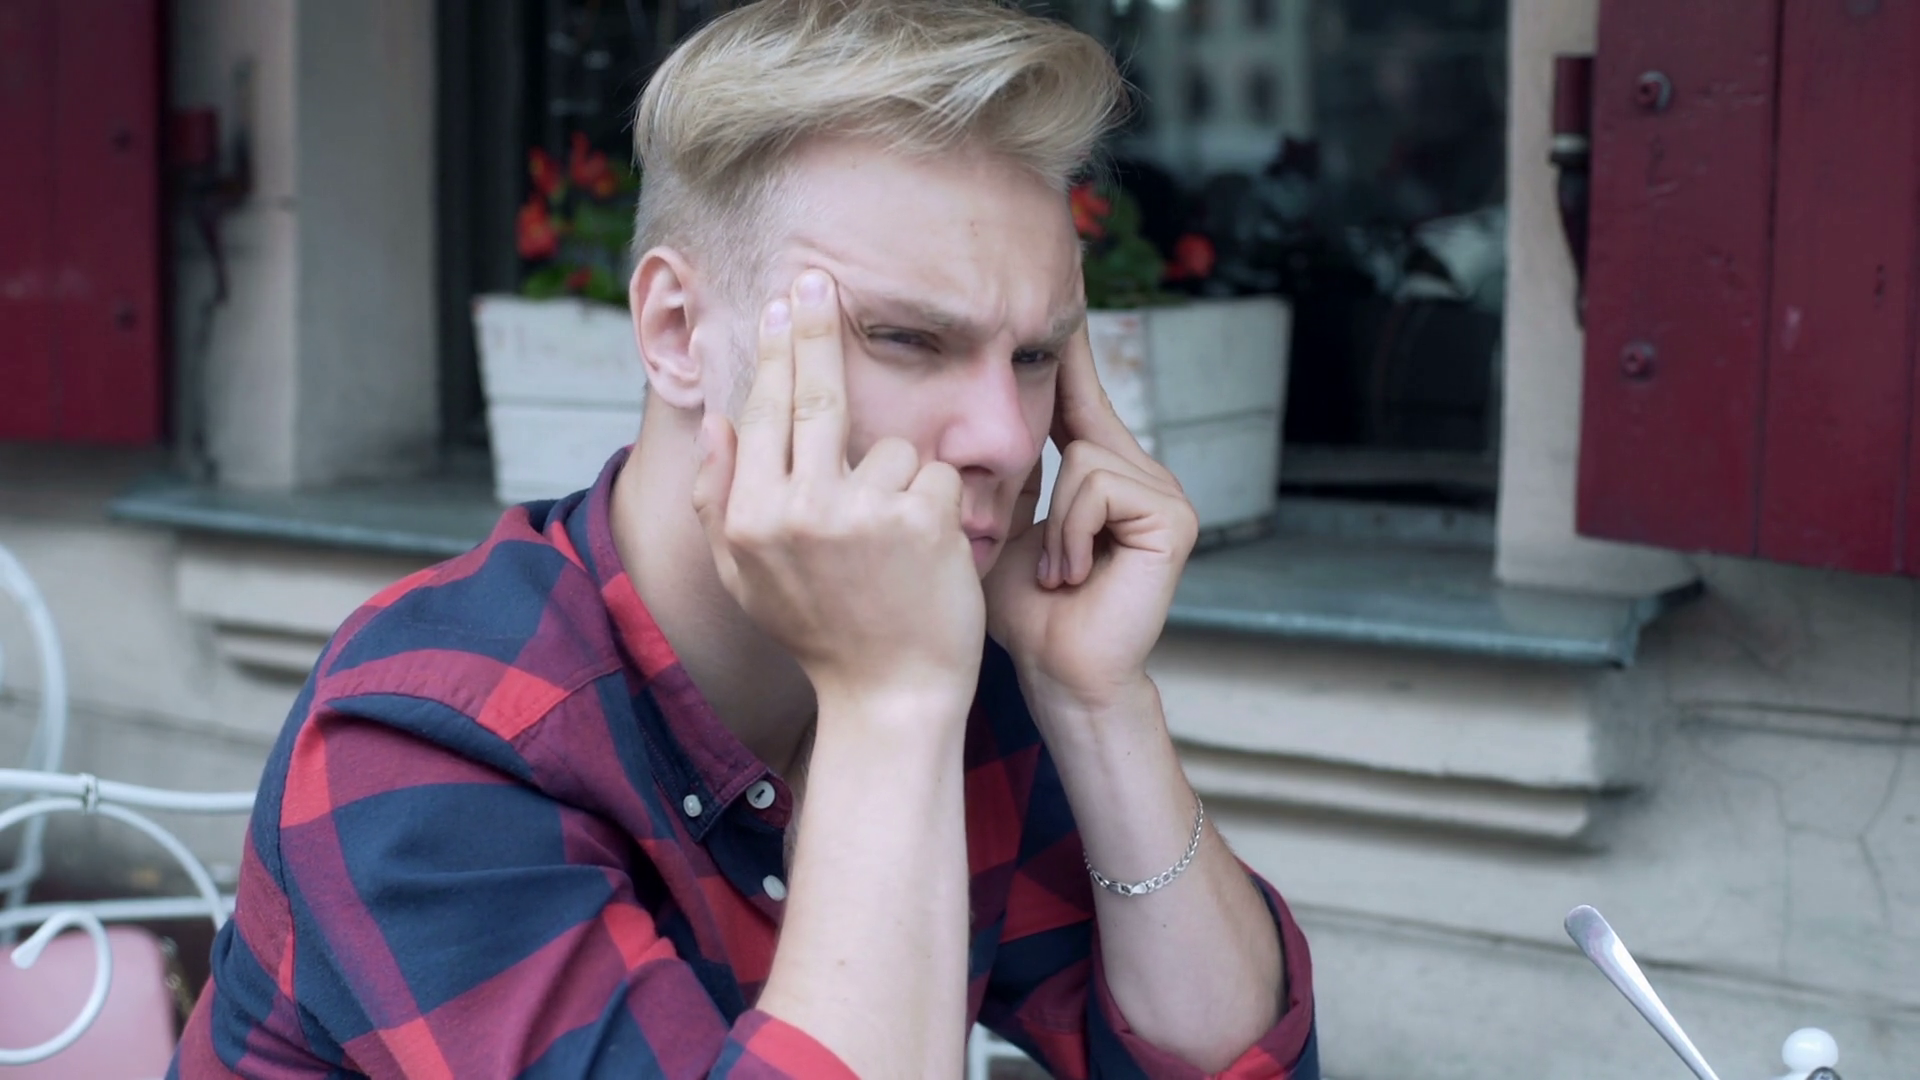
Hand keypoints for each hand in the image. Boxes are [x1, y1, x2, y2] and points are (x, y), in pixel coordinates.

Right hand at [692, 270, 984, 711]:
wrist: (890, 695)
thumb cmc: (819, 633)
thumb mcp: (745, 577)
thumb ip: (718, 499)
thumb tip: (717, 420)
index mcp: (751, 518)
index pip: (764, 411)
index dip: (774, 352)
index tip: (780, 304)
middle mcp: (800, 510)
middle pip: (813, 394)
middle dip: (815, 329)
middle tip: (820, 279)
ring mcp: (863, 513)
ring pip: (888, 447)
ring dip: (897, 480)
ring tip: (892, 546)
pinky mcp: (922, 520)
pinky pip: (931, 474)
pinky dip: (936, 504)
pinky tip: (926, 553)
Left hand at [984, 327, 1198, 714]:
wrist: (1060, 672)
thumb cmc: (1025, 611)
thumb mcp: (1000, 526)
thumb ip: (1005, 475)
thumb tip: (973, 419)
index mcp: (1105, 470)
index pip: (1080, 396)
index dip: (1069, 352)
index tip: (1065, 295)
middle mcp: (1142, 471)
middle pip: (1079, 421)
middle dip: (1046, 476)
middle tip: (1052, 558)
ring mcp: (1165, 490)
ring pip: (1085, 456)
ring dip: (1055, 524)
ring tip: (1061, 574)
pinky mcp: (1174, 515)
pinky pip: (1100, 485)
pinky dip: (1073, 533)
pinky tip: (1078, 575)